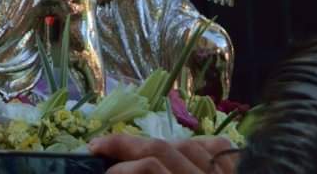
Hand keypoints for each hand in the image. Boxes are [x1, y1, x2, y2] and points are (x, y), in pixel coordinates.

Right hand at [87, 134, 239, 170]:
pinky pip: (218, 151)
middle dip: (126, 145)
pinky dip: (197, 147)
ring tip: (134, 150)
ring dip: (156, 145)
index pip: (153, 169)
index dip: (123, 171)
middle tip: (98, 147)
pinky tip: (181, 150)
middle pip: (164, 150)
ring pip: (187, 145)